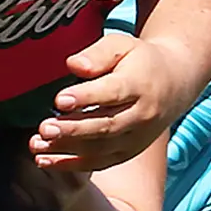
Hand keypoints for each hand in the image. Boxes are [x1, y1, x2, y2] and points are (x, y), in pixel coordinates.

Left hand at [27, 27, 196, 172]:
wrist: (174, 83)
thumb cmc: (139, 60)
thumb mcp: (121, 45)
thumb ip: (97, 55)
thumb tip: (73, 65)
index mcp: (140, 85)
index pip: (112, 92)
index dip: (86, 97)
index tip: (59, 99)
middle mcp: (141, 115)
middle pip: (106, 125)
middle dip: (73, 129)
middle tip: (44, 128)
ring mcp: (136, 138)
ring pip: (100, 148)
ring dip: (66, 149)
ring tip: (36, 145)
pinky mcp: (128, 152)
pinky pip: (100, 163)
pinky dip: (72, 165)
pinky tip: (45, 161)